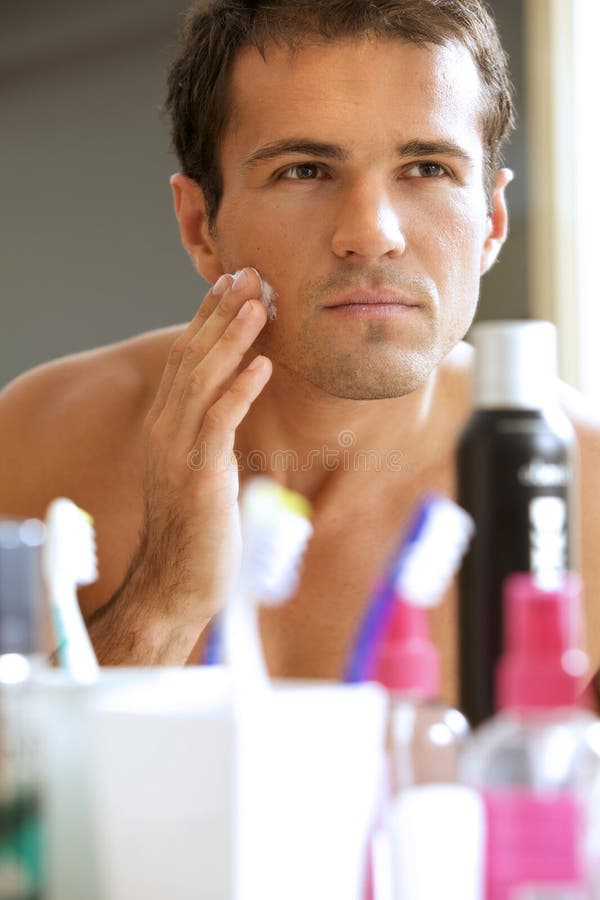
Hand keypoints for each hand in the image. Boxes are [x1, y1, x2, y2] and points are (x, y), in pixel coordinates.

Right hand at [90, 267, 271, 662]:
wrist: (179, 581)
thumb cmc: (200, 527)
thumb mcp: (204, 469)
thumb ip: (212, 432)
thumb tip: (236, 402)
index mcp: (166, 424)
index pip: (185, 359)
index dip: (208, 318)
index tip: (232, 284)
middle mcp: (165, 429)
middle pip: (191, 358)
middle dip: (221, 314)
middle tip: (249, 275)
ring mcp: (177, 449)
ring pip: (203, 380)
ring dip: (231, 339)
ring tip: (258, 304)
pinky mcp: (199, 473)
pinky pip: (220, 421)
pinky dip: (241, 389)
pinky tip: (265, 364)